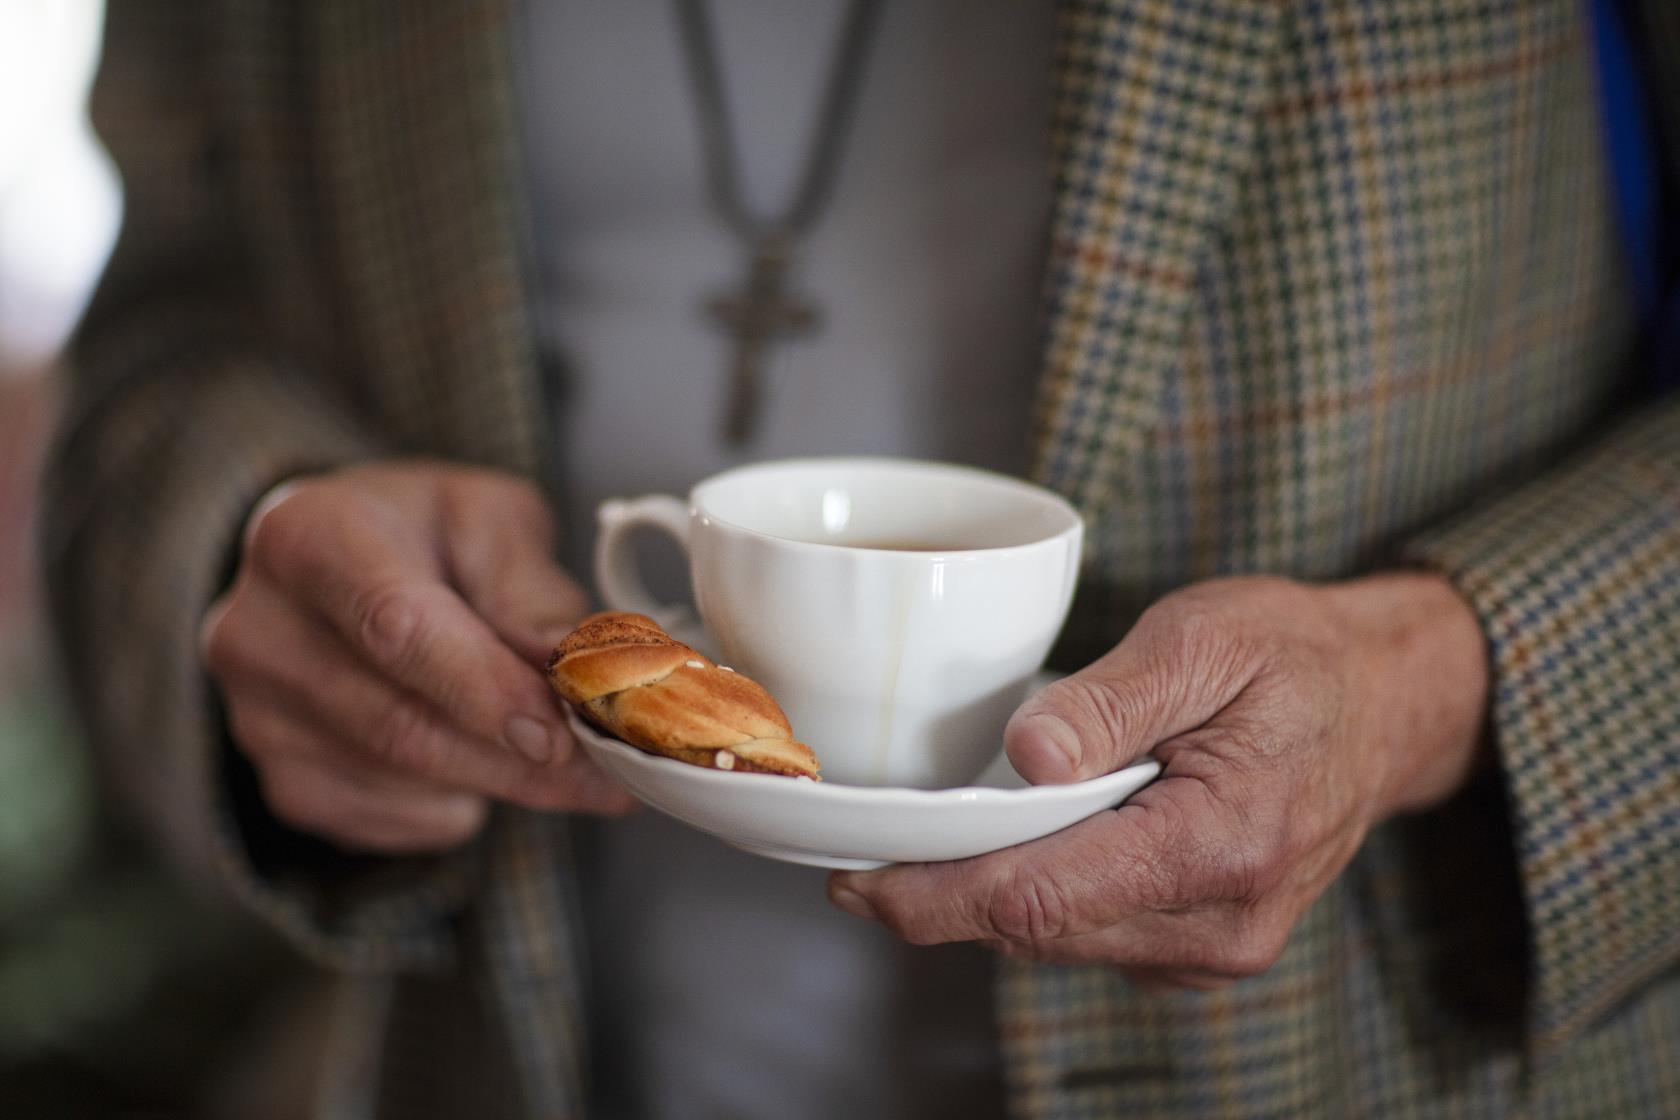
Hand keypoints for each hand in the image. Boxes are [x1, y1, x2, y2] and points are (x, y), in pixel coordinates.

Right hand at [200, 461, 634, 853]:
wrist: (334, 564)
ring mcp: (257, 713)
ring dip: (499, 785)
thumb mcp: (489, 519)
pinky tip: (482, 763)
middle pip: (400, 723)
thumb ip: (530, 588)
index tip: (558, 732)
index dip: (482, 689)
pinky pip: (386, 820)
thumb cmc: (422, 534)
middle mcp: (260, 630)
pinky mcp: (279, 776)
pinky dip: (453, 806)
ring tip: (569, 764)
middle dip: (518, 761)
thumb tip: (572, 668)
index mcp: (309, 538)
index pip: (396, 628)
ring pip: (400, 781)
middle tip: (607, 772)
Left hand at [828, 574, 1488, 989]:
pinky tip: (1017, 845)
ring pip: (1058, 940)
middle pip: (1039, 930)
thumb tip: (1026, 753)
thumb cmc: (1293, 658)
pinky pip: (1091, 933)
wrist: (1381, 703)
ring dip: (987, 897)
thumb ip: (1112, 701)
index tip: (858, 882)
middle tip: (865, 854)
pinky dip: (1038, 896)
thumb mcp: (1205, 638)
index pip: (1044, 898)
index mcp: (1221, 845)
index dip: (937, 897)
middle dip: (943, 896)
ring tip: (931, 842)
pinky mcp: (1201, 946)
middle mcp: (1222, 922)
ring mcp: (1215, 947)